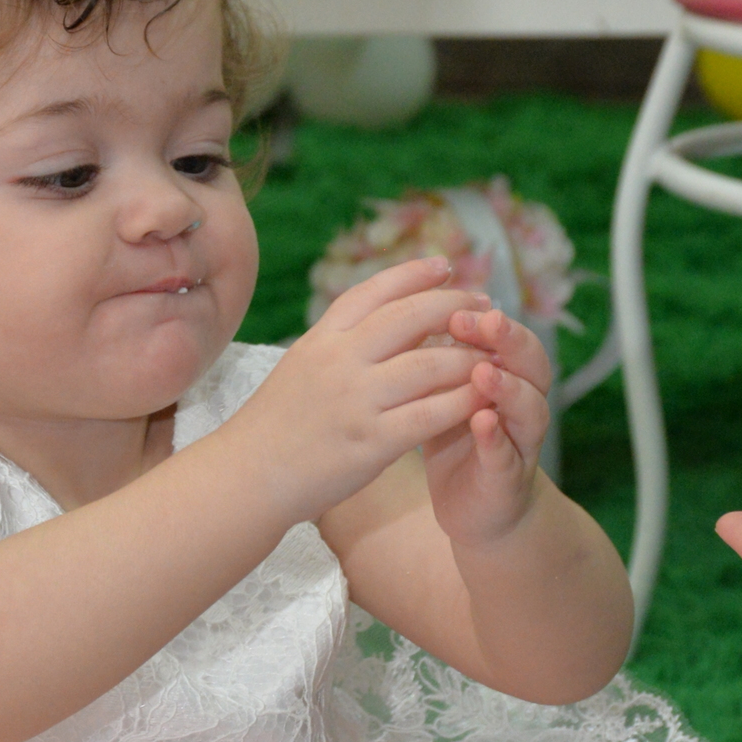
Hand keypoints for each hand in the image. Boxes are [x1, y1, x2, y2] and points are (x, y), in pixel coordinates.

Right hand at [235, 257, 489, 523]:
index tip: (447, 265)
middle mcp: (338, 360)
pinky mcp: (371, 442)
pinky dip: (464, 402)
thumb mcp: (302, 364)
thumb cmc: (278, 423)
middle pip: (411, 317)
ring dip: (470, 357)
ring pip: (431, 363)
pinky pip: (431, 414)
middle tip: (487, 305)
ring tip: (494, 356)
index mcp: (321, 338)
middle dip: (456, 306)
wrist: (248, 476)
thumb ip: (342, 341)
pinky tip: (484, 399)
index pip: (375, 290)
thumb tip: (388, 315)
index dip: (414, 273)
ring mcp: (355, 400)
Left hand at [421, 306, 551, 548]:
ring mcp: (519, 443)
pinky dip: (496, 439)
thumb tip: (409, 298)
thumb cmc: (454, 437)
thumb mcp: (442, 390)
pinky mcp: (507, 480)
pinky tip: (482, 422)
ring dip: (508, 387)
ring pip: (530, 408)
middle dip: (508, 339)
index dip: (484, 314)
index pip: (507, 335)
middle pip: (530, 362)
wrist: (474, 509)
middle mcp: (522, 404)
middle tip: (485, 319)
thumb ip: (437, 353)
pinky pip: (507, 456)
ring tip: (484, 370)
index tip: (455, 296)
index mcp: (506, 375)